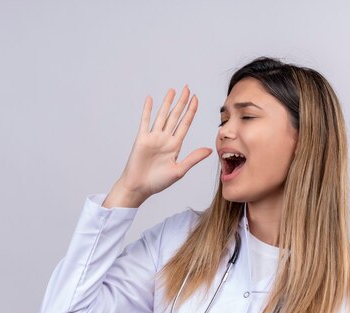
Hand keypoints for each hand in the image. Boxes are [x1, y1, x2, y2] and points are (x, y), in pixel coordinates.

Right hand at [115, 85, 212, 202]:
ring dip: (167, 103)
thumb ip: (193, 158)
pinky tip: (150, 98)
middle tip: (187, 88)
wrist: (139, 187)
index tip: (196, 99)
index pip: (185, 124)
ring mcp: (153, 137)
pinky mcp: (142, 139)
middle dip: (182, 102)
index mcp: (175, 145)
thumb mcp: (179, 170)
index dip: (191, 111)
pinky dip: (147, 110)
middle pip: (175, 116)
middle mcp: (165, 139)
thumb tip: (209, 150)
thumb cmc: (158, 182)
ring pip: (162, 116)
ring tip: (173, 90)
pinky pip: (145, 121)